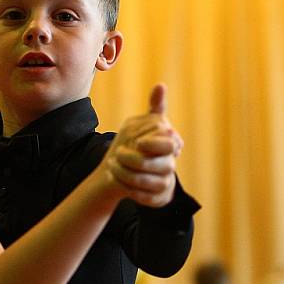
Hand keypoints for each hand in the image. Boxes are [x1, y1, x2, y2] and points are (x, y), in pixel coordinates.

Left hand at [105, 84, 182, 207]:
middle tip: (118, 154)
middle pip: (158, 165)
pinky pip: (146, 198)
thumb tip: (161, 85)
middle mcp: (171, 165)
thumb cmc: (137, 142)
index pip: (169, 144)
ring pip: (149, 183)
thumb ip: (156, 106)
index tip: (136, 141)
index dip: (151, 143)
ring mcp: (166, 183)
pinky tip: (119, 181)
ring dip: (127, 174)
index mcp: (170, 146)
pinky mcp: (159, 198)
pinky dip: (129, 190)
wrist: (124, 169)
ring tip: (112, 166)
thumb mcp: (144, 122)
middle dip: (134, 160)